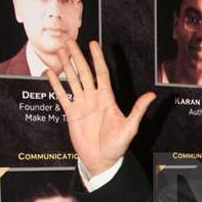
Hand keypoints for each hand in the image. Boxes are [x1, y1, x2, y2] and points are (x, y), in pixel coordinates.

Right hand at [46, 39, 155, 176]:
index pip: (101, 73)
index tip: (93, 43)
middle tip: (69, 40)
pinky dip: (55, 84)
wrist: (102, 161)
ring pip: (72, 80)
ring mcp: (82, 105)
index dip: (97, 59)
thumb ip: (138, 110)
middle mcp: (93, 98)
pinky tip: (49, 72)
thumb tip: (152, 95)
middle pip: (84, 72)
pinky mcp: (71, 114)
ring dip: (66, 65)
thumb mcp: (130, 127)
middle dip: (77, 56)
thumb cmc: (117, 146)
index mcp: (107, 99)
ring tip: (59, 51)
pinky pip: (62, 95)